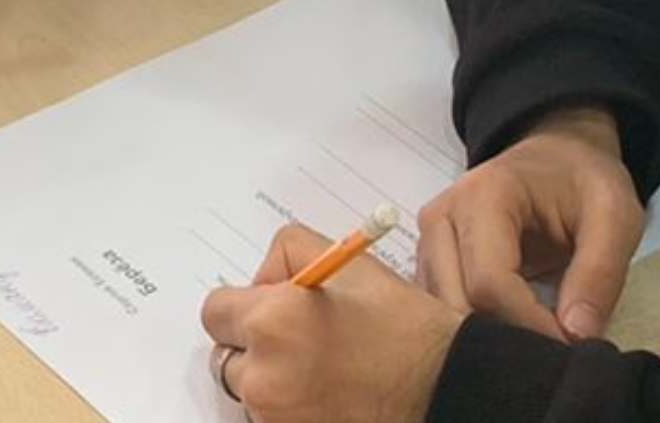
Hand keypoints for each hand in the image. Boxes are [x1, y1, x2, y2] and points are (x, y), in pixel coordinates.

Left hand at [201, 224, 463, 422]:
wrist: (444, 387)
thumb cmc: (403, 327)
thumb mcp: (350, 266)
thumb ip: (289, 253)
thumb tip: (260, 281)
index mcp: (272, 320)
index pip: (215, 311)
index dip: (242, 306)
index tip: (267, 309)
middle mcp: (263, 375)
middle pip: (227, 358)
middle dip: (254, 347)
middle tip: (301, 343)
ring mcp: (274, 417)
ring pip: (250, 394)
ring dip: (271, 382)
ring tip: (321, 372)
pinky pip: (270, 420)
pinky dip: (289, 410)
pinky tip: (328, 396)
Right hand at [416, 105, 643, 340]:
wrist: (556, 156)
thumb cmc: (584, 181)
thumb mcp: (615, 214)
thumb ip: (600, 272)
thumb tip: (577, 336)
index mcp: (483, 196)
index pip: (489, 283)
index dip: (530, 325)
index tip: (571, 346)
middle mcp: (441, 218)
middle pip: (456, 303)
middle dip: (505, 336)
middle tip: (553, 353)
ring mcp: (428, 242)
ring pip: (442, 314)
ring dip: (487, 339)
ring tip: (535, 345)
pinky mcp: (429, 263)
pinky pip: (440, 311)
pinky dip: (473, 332)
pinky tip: (513, 333)